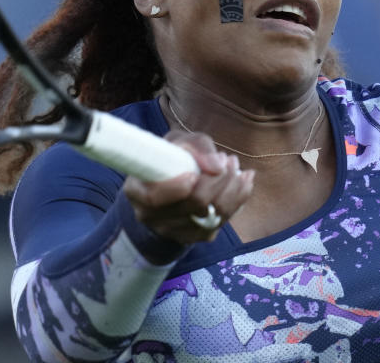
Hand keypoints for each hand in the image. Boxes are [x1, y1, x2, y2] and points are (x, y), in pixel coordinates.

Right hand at [122, 130, 254, 243]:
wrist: (171, 182)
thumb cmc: (172, 158)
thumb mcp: (179, 142)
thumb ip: (197, 146)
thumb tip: (217, 165)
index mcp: (136, 191)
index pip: (154, 198)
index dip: (176, 187)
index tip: (194, 173)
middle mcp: (151, 216)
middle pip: (193, 205)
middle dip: (218, 180)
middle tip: (228, 159)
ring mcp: (172, 230)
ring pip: (212, 216)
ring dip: (232, 188)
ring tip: (236, 167)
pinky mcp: (193, 237)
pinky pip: (221, 223)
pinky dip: (238, 200)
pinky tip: (243, 182)